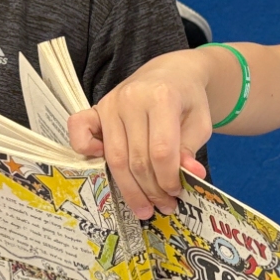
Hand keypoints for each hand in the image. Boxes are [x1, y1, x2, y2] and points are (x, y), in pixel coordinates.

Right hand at [68, 53, 212, 219]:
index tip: (177, 193)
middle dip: (151, 190)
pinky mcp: (96, 108)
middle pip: (137, 159)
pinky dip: (85, 151)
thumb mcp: (199, 123)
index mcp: (162, 97)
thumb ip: (191, 149)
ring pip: (114, 158)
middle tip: (164, 206)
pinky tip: (106, 169)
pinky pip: (79, 131)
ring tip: (145, 207)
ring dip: (130, 188)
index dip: (168, 179)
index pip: (161, 151)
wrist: (171, 73)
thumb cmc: (187, 100)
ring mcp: (109, 103)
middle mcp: (131, 99)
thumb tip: (191, 176)